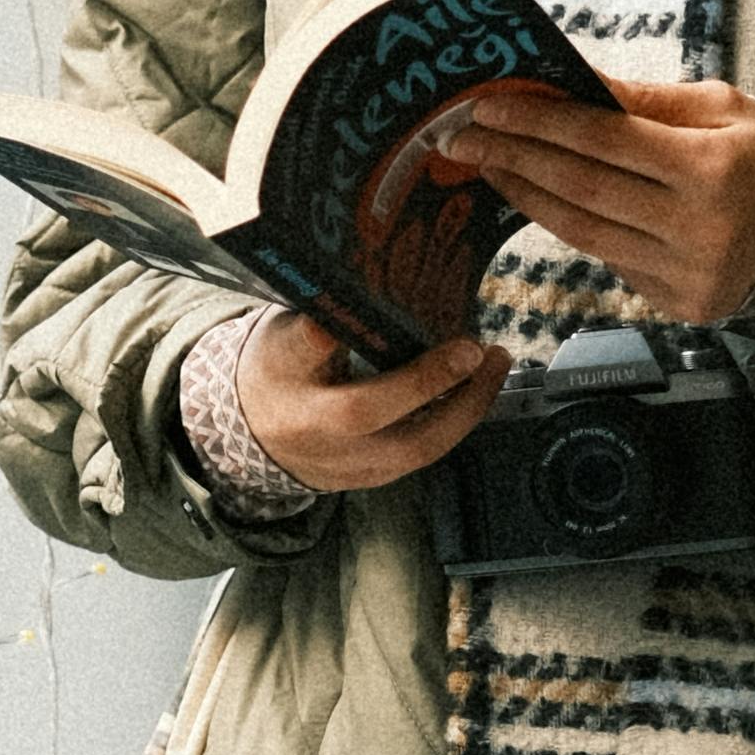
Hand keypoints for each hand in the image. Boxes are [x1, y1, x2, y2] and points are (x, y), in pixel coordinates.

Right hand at [235, 306, 507, 491]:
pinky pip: (425, 452)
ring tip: (495, 364)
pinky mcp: (376, 476)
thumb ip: (323, 315)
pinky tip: (479, 390)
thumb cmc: (279, 372)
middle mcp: (312, 429)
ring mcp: (347, 462)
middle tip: (472, 348)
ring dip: (465, 405)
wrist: (258, 435)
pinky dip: (458, 420)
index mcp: (283, 379)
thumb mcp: (283, 335)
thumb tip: (375, 277)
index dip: (324, 333)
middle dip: (427, 381)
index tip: (350, 313)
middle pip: (365, 411)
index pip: (300, 352)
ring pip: (413, 445)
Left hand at [444, 76, 754, 325]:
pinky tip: (537, 199)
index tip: (486, 105)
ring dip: (526, 196)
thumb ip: (644, 99)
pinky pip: (609, 259)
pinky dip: (569, 226)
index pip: (603, 141)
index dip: (539, 123)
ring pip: (584, 232)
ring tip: (487, 165)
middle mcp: (696, 228)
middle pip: (582, 190)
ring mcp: (685, 274)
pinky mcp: (677, 304)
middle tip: (460, 137)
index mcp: (709, 169)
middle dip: (514, 159)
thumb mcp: (719, 109)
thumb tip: (572, 79)